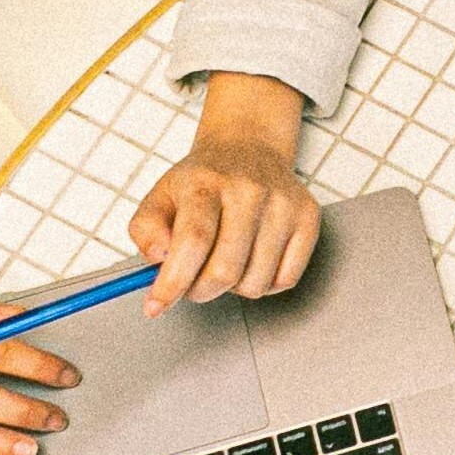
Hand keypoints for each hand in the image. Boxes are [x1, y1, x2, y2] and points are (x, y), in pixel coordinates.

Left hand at [133, 72, 322, 313]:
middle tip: (191, 283)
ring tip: (224, 262)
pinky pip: (284, 280)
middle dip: (199, 291)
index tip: (156, 305)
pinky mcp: (308, 219)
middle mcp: (249, 190)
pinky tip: (251, 261)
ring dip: (232, 288)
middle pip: (225, 270)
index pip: (192, 241)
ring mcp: (283, 205)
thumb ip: (145, 229)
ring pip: (255, 283)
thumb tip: (159, 259)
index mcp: (206, 183)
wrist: (249, 149)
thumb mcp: (160, 196)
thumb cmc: (202, 183)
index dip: (173, 281)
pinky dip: (263, 283)